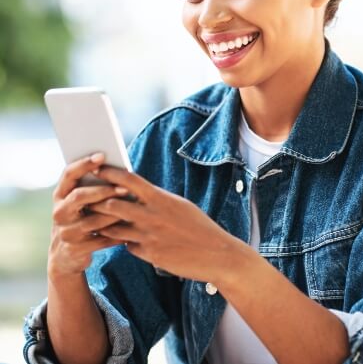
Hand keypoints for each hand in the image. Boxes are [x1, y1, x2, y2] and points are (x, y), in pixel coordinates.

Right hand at [48, 153, 129, 277]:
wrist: (66, 256)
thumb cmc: (81, 218)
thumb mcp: (80, 202)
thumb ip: (91, 186)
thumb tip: (118, 168)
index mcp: (60, 195)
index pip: (69, 174)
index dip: (84, 163)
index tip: (102, 155)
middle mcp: (59, 212)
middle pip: (80, 196)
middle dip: (104, 190)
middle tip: (125, 188)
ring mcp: (66, 232)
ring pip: (94, 219)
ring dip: (115, 214)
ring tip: (133, 208)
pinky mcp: (76, 249)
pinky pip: (102, 239)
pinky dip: (118, 234)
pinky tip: (131, 228)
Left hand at [89, 167, 246, 284]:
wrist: (216, 254)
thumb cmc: (199, 226)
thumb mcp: (180, 205)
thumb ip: (157, 199)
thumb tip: (140, 192)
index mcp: (161, 198)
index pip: (128, 180)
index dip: (109, 173)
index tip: (96, 169)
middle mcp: (152, 215)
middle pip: (112, 203)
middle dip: (97, 201)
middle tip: (85, 199)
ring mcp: (149, 236)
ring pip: (113, 228)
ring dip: (104, 224)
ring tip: (95, 221)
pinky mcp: (149, 254)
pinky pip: (126, 246)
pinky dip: (122, 242)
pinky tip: (121, 241)